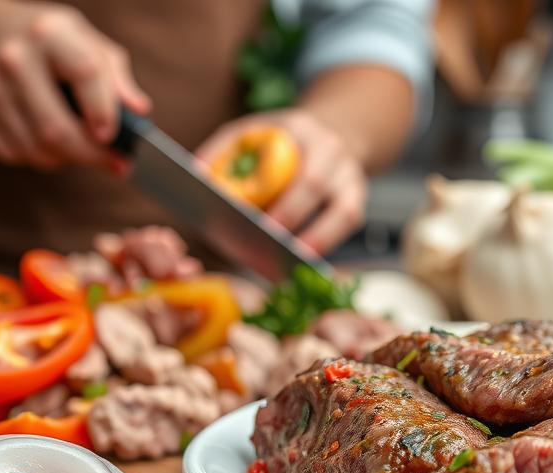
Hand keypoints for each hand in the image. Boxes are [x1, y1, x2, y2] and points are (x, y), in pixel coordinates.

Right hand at [0, 1, 148, 170]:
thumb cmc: (43, 39)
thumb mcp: (82, 39)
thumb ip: (114, 76)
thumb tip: (139, 112)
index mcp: (50, 33)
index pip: (84, 74)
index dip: (103, 112)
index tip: (116, 138)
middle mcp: (15, 58)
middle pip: (56, 128)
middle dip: (91, 155)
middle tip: (116, 165)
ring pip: (36, 149)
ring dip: (67, 160)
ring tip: (82, 149)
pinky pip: (14, 153)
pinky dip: (40, 158)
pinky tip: (49, 143)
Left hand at [197, 110, 366, 255]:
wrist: (332, 132)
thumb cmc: (279, 140)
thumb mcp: (249, 132)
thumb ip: (222, 150)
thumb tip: (195, 174)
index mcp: (301, 129)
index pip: (281, 155)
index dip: (269, 187)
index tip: (249, 215)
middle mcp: (332, 150)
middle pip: (315, 184)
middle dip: (291, 215)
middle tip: (267, 241)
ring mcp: (351, 175)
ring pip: (346, 212)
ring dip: (319, 238)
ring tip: (291, 263)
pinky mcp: (357, 198)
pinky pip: (348, 223)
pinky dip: (326, 242)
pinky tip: (302, 261)